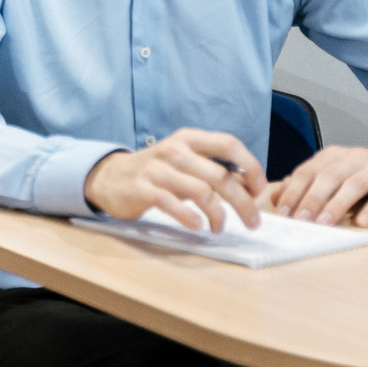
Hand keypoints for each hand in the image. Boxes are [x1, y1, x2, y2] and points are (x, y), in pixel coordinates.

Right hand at [83, 128, 266, 232]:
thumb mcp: (185, 163)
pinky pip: (171, 203)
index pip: (228, 144)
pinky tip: (197, 226)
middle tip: (253, 222)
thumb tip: (249, 186)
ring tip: (219, 227)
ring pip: (201, 192)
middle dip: (243, 202)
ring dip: (218, 215)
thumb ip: (214, 171)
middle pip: (220, 176)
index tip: (258, 188)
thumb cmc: (156, 172)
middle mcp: (174, 149)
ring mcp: (156, 168)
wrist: (109, 177)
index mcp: (189, 139)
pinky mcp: (141, 188)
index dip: (250, 166)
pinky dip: (189, 217)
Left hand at [268, 138, 367, 227]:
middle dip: (311, 199)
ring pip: (353, 185)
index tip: (281, 212)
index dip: (293, 191)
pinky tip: (363, 222)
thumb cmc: (365, 171)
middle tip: (299, 221)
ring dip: (337, 205)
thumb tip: (276, 198)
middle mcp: (353, 159)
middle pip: (328, 177)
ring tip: (324, 224)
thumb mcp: (335, 172)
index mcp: (333, 157)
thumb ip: (308, 183)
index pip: (308, 171)